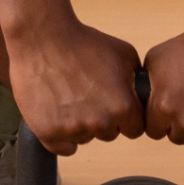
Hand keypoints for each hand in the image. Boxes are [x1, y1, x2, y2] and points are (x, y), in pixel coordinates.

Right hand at [7, 19, 144, 154]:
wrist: (42, 37)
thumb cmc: (81, 42)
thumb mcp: (123, 54)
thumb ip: (137, 80)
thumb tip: (142, 93)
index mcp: (122, 107)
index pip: (133, 129)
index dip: (123, 115)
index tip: (111, 102)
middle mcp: (100, 123)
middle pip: (108, 134)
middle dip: (101, 119)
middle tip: (85, 94)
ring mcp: (73, 129)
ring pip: (84, 138)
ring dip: (79, 124)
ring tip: (67, 96)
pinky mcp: (48, 132)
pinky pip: (62, 147)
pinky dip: (60, 136)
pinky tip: (57, 114)